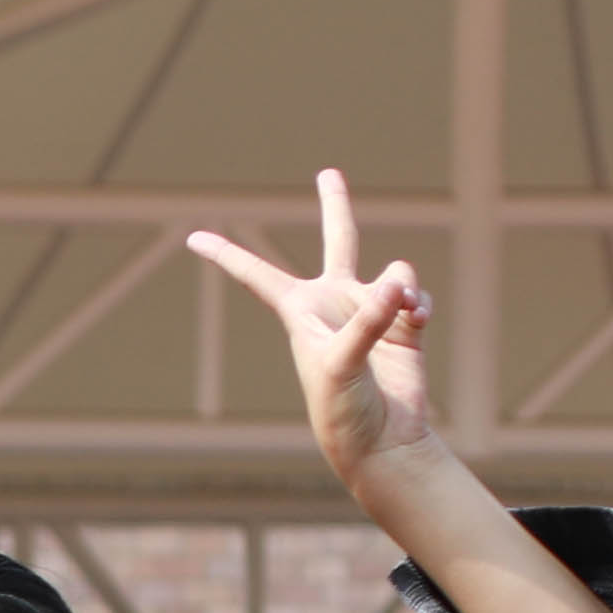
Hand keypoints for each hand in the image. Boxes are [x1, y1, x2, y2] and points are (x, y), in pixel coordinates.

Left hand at [182, 168, 440, 487]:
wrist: (380, 440)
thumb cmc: (342, 407)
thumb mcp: (341, 363)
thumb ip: (367, 320)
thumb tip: (395, 284)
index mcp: (300, 312)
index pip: (258, 275)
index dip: (228, 255)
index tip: (193, 237)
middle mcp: (334, 304)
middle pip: (338, 242)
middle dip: (336, 207)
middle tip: (328, 173)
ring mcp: (370, 311)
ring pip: (395, 273)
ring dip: (403, 288)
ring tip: (403, 316)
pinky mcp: (402, 325)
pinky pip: (415, 295)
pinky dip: (419, 306)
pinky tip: (416, 324)